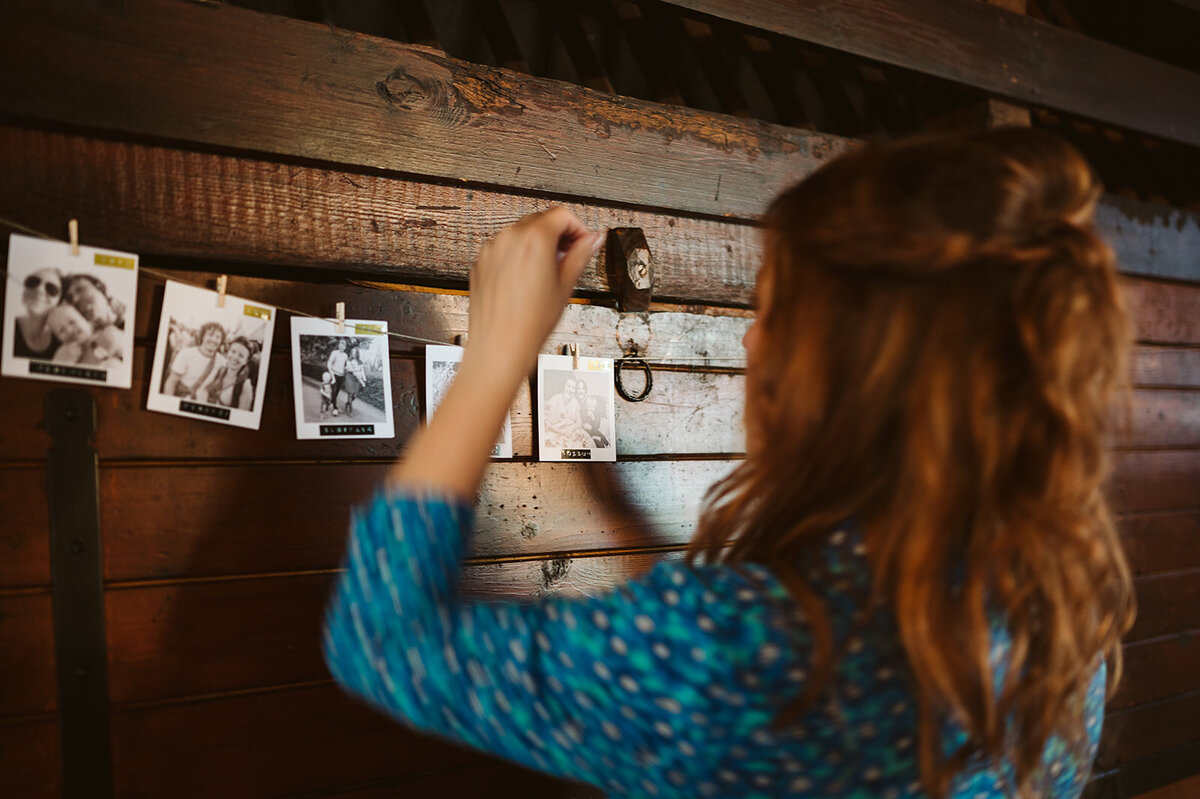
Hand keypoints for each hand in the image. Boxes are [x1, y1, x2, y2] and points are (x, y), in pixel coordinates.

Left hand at [463, 208, 602, 388]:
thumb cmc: (529, 324)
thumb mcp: (565, 286)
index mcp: (534, 239)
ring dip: (537, 244)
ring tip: (547, 273)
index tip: (583, 241)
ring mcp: (492, 249)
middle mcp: (509, 238)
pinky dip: (517, 256)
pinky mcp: (481, 262)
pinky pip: (503, 249)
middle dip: (557, 234)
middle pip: (540, 220)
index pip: (561, 215)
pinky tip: (526, 281)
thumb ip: (581, 255)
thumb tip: (593, 239)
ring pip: (520, 233)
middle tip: (569, 256)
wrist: (499, 347)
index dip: (578, 227)